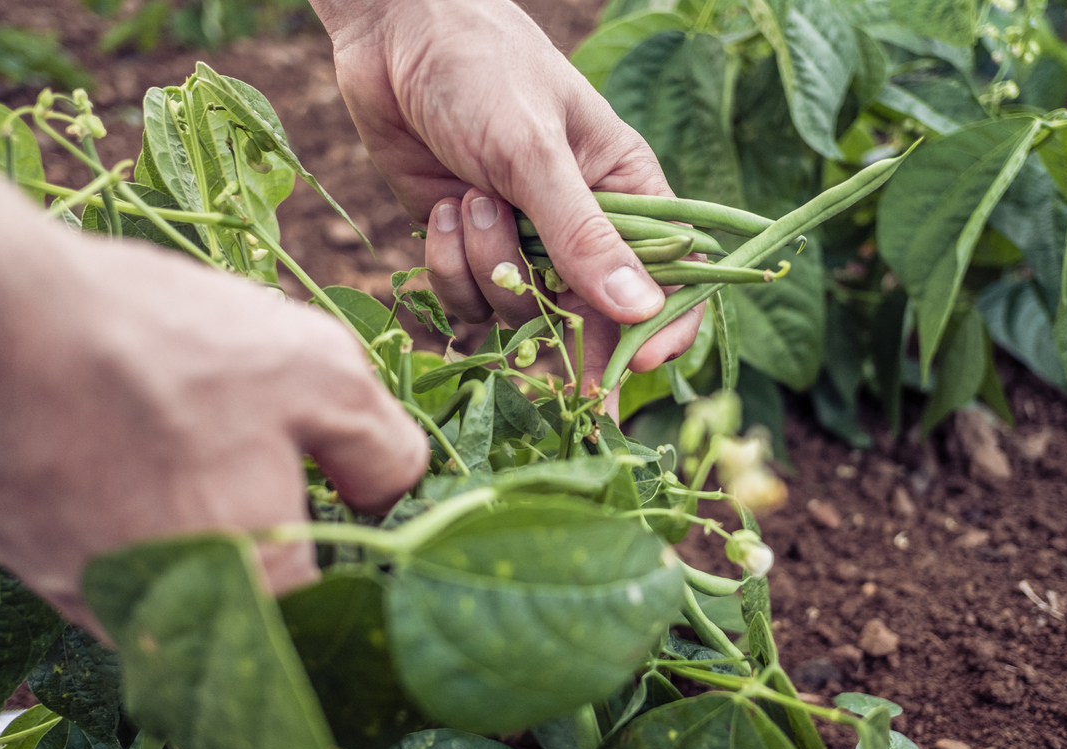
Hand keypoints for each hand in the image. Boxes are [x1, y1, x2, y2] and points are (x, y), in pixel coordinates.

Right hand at [0, 136, 428, 629]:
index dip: (361, 570)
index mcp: (259, 591)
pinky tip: (140, 454)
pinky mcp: (37, 566)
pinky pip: (119, 564)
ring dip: (208, 540)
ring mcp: (96, 600)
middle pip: (257, 610)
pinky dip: (142, 523)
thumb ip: (383, 451)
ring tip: (197, 452)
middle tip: (275, 474)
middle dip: (282, 549)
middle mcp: (175, 623)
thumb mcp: (321, 373)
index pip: (336, 617)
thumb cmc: (166, 347)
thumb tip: (396, 495)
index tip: (354, 515)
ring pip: (184, 590)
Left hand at [316, 0, 704, 404]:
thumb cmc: (486, 72)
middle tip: (575, 394)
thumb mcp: (538, 155)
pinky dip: (449, 263)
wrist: (395, 34)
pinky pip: (467, 296)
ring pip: (520, 307)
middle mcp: (580, 225)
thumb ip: (586, 239)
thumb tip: (643, 310)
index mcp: (627, 192)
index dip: (662, 326)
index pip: (671, 274)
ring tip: (471, 199)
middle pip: (595, 314)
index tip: (638, 364)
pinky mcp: (468, 247)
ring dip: (490, 265)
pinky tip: (441, 208)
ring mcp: (522, 240)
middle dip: (573, 338)